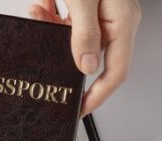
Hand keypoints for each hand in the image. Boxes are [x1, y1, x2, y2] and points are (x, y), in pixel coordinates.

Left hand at [29, 0, 141, 115]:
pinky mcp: (95, 5)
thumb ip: (85, 33)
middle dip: (65, 58)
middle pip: (93, 55)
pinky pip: (75, 22)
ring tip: (38, 18)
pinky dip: (56, 18)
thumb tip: (86, 66)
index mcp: (123, 22)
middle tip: (45, 61)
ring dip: (54, 32)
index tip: (80, 110)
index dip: (98, 96)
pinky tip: (43, 9)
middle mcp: (118, 20)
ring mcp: (107, 13)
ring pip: (79, 38)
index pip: (116, 72)